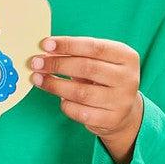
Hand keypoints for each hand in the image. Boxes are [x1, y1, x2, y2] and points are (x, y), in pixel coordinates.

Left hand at [31, 36, 143, 163]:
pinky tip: (58, 98)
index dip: (68, 45)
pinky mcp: (111, 119)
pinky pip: (80, 112)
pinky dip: (65, 104)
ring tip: (37, 79)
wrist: (123, 111)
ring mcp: (121, 100)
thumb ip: (77, 54)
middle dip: (57, 64)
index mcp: (127, 57)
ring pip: (81, 92)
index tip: (45, 44)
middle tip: (36, 63)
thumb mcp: (99, 62)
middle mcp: (128, 78)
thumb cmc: (103, 80)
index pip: (94, 47)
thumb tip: (45, 52)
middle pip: (87, 68)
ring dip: (54, 85)